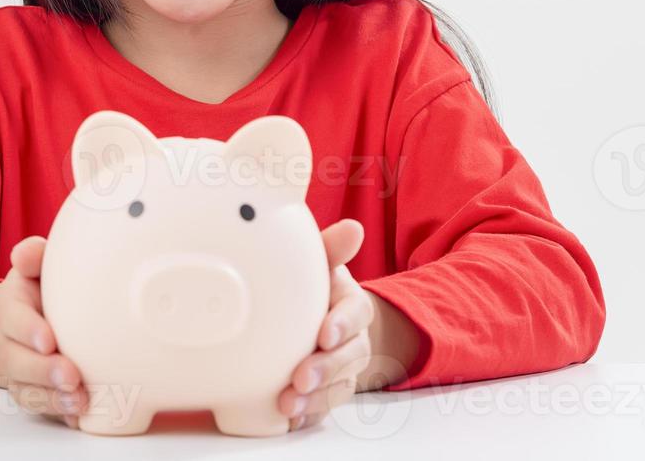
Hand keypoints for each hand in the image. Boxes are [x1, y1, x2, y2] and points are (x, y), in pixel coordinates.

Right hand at [0, 235, 85, 427]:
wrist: (24, 318)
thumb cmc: (38, 289)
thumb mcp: (35, 267)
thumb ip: (33, 256)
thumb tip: (26, 254)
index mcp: (10, 307)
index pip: (13, 318)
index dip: (28, 330)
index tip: (49, 340)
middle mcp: (8, 342)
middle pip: (17, 361)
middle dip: (43, 371)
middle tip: (71, 375)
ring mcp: (17, 370)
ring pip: (26, 389)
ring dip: (52, 398)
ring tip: (79, 400)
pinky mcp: (30, 390)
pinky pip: (39, 406)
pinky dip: (58, 412)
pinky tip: (79, 414)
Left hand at [279, 218, 373, 430]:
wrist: (320, 316)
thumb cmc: (315, 286)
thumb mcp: (320, 262)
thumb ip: (331, 248)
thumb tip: (353, 228)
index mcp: (351, 302)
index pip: (355, 312)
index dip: (343, 323)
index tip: (325, 334)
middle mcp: (354, 338)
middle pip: (350, 356)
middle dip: (326, 368)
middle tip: (300, 377)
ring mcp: (345, 367)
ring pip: (340, 386)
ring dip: (316, 397)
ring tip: (288, 403)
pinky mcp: (331, 390)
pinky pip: (326, 406)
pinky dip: (309, 413)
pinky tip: (288, 416)